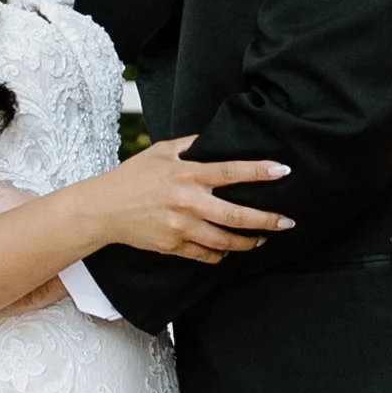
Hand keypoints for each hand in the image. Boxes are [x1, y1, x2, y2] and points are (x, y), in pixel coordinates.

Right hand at [97, 136, 291, 263]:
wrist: (103, 210)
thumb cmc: (132, 176)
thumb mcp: (160, 151)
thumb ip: (190, 144)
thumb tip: (214, 137)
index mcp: (187, 174)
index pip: (230, 171)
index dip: (259, 171)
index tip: (283, 171)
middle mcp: (188, 202)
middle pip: (237, 215)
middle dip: (267, 220)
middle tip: (287, 221)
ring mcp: (181, 227)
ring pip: (225, 241)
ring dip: (248, 242)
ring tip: (263, 240)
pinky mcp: (174, 246)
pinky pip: (206, 255)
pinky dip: (221, 254)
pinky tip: (229, 250)